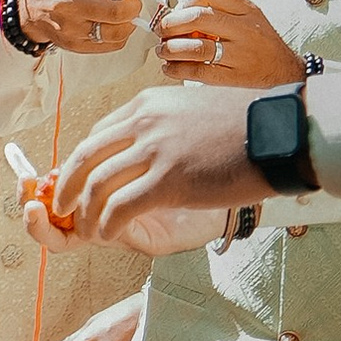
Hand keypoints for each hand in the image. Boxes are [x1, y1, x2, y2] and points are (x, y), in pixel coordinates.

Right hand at [14, 0, 146, 55]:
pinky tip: (112, 24)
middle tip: (130, 0)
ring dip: (129, 22)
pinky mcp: (74, 44)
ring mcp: (70, 27)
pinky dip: (120, 34)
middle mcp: (68, 2)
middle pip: (119, 10)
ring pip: (117, 32)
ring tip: (122, 12)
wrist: (30, 2)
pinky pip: (112, 45)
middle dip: (134, 5)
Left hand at [46, 81, 267, 238]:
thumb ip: (164, 124)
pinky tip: (107, 236)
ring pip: (97, 185)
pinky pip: (120, 206)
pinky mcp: (169, 181)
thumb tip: (149, 144)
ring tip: (84, 230)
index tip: (78, 183)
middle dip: (66, 186)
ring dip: (83, 213)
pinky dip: (106, 225)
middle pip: (84, 157)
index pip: (98, 135)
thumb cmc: (246, 125)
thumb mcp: (192, 110)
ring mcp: (154, 151)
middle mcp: (143, 123)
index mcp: (146, 105)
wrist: (281, 133)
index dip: (81, 163)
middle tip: (60, 207)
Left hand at [153, 0, 305, 89]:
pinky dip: (178, 69)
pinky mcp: (235, 76)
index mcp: (246, 9)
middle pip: (198, 18)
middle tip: (161, 31)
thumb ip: (218, 11)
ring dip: (170, 49)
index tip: (177, 10)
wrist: (285, 71)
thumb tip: (176, 14)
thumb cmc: (260, 42)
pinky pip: (200, 71)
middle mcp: (245, 29)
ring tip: (162, 50)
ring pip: (196, 47)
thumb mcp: (248, 17)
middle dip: (171, 24)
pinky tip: (170, 68)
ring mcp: (240, 54)